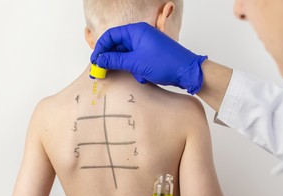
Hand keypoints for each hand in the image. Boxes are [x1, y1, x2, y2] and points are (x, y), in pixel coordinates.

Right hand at [91, 22, 207, 93]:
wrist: (187, 71)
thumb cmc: (166, 63)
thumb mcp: (136, 63)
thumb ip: (115, 61)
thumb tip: (100, 61)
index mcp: (136, 31)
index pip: (110, 36)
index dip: (100, 49)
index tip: (94, 62)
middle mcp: (140, 35)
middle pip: (117, 46)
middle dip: (111, 60)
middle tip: (102, 73)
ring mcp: (146, 45)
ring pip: (127, 55)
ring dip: (126, 67)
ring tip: (133, 75)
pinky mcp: (150, 55)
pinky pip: (136, 61)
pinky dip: (136, 70)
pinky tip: (143, 77)